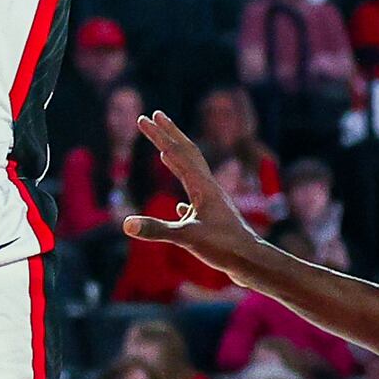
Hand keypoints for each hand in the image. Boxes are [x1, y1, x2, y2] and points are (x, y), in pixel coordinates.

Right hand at [124, 112, 273, 281]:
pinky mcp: (214, 219)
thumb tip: (126, 224)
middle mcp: (209, 188)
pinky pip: (195, 200)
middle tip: (154, 116)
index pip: (177, 153)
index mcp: (202, 186)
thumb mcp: (187, 238)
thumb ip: (157, 229)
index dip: (159, 136)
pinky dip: (185, 195)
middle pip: (187, 153)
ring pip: (193, 173)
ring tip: (165, 150)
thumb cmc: (225, 248)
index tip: (144, 119)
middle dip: (169, 134)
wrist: (252, 262)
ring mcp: (213, 203)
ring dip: (177, 158)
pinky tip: (181, 206)